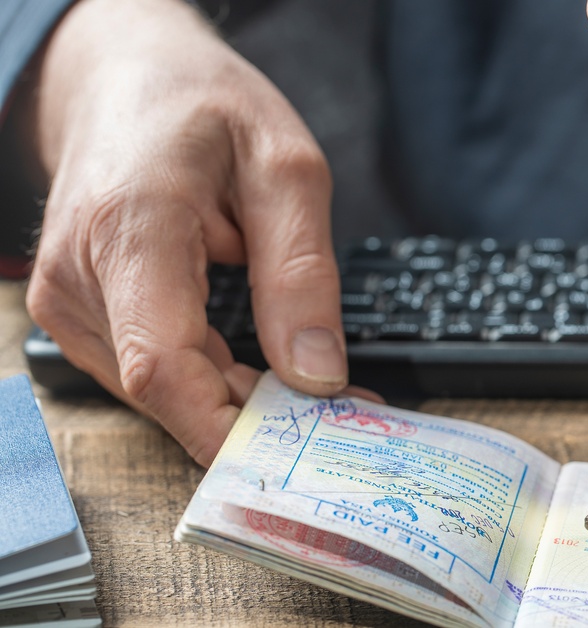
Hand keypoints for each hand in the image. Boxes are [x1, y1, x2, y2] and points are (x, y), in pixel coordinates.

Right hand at [21, 0, 375, 465]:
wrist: (125, 78)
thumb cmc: (203, 107)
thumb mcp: (286, 169)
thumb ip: (301, 274)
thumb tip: (318, 375)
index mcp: (131, 228)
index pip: (162, 365)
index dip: (226, 426)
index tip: (296, 454)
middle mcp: (79, 274)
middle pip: (164, 389)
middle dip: (255, 416)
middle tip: (343, 415)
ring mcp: (67, 298)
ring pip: (157, 390)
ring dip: (236, 400)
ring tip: (312, 385)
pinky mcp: (77, 311)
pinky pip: (148, 370)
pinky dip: (210, 380)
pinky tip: (262, 371)